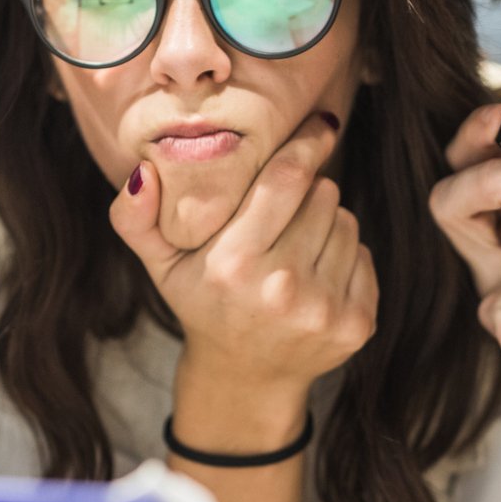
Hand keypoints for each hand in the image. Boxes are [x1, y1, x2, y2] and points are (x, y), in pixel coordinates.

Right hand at [112, 113, 374, 410]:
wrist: (246, 377)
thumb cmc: (202, 304)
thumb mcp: (160, 264)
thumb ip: (135, 218)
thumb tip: (142, 171)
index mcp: (233, 265)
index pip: (287, 180)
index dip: (307, 143)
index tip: (319, 124)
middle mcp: (282, 289)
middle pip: (323, 194)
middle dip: (307, 191)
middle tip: (282, 214)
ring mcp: (324, 310)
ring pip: (347, 221)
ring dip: (326, 223)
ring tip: (294, 248)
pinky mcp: (356, 324)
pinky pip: (365, 255)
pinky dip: (345, 256)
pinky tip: (315, 276)